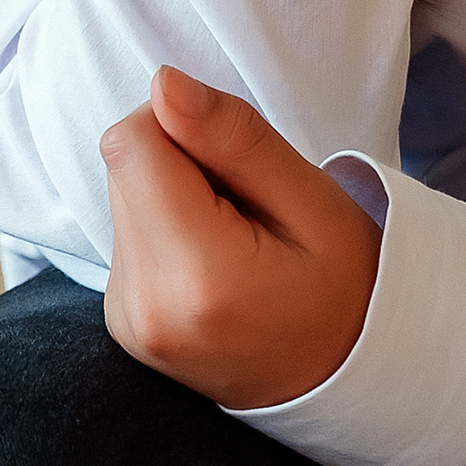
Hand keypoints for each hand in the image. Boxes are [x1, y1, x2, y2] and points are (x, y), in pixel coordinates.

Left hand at [101, 64, 381, 407]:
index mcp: (198, 277)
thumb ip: (233, 137)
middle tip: (247, 208)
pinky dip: (167, 232)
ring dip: (174, 199)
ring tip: (238, 241)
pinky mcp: (120, 322)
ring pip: (122, 196)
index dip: (182, 127)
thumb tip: (161, 83)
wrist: (343, 381)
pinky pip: (126, 236)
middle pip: (124, 167)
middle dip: (181, 164)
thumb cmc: (345, 287)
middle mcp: (145, 307)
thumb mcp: (313, 201)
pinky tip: (217, 264)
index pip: (133, 142)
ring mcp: (127, 323)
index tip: (239, 167)